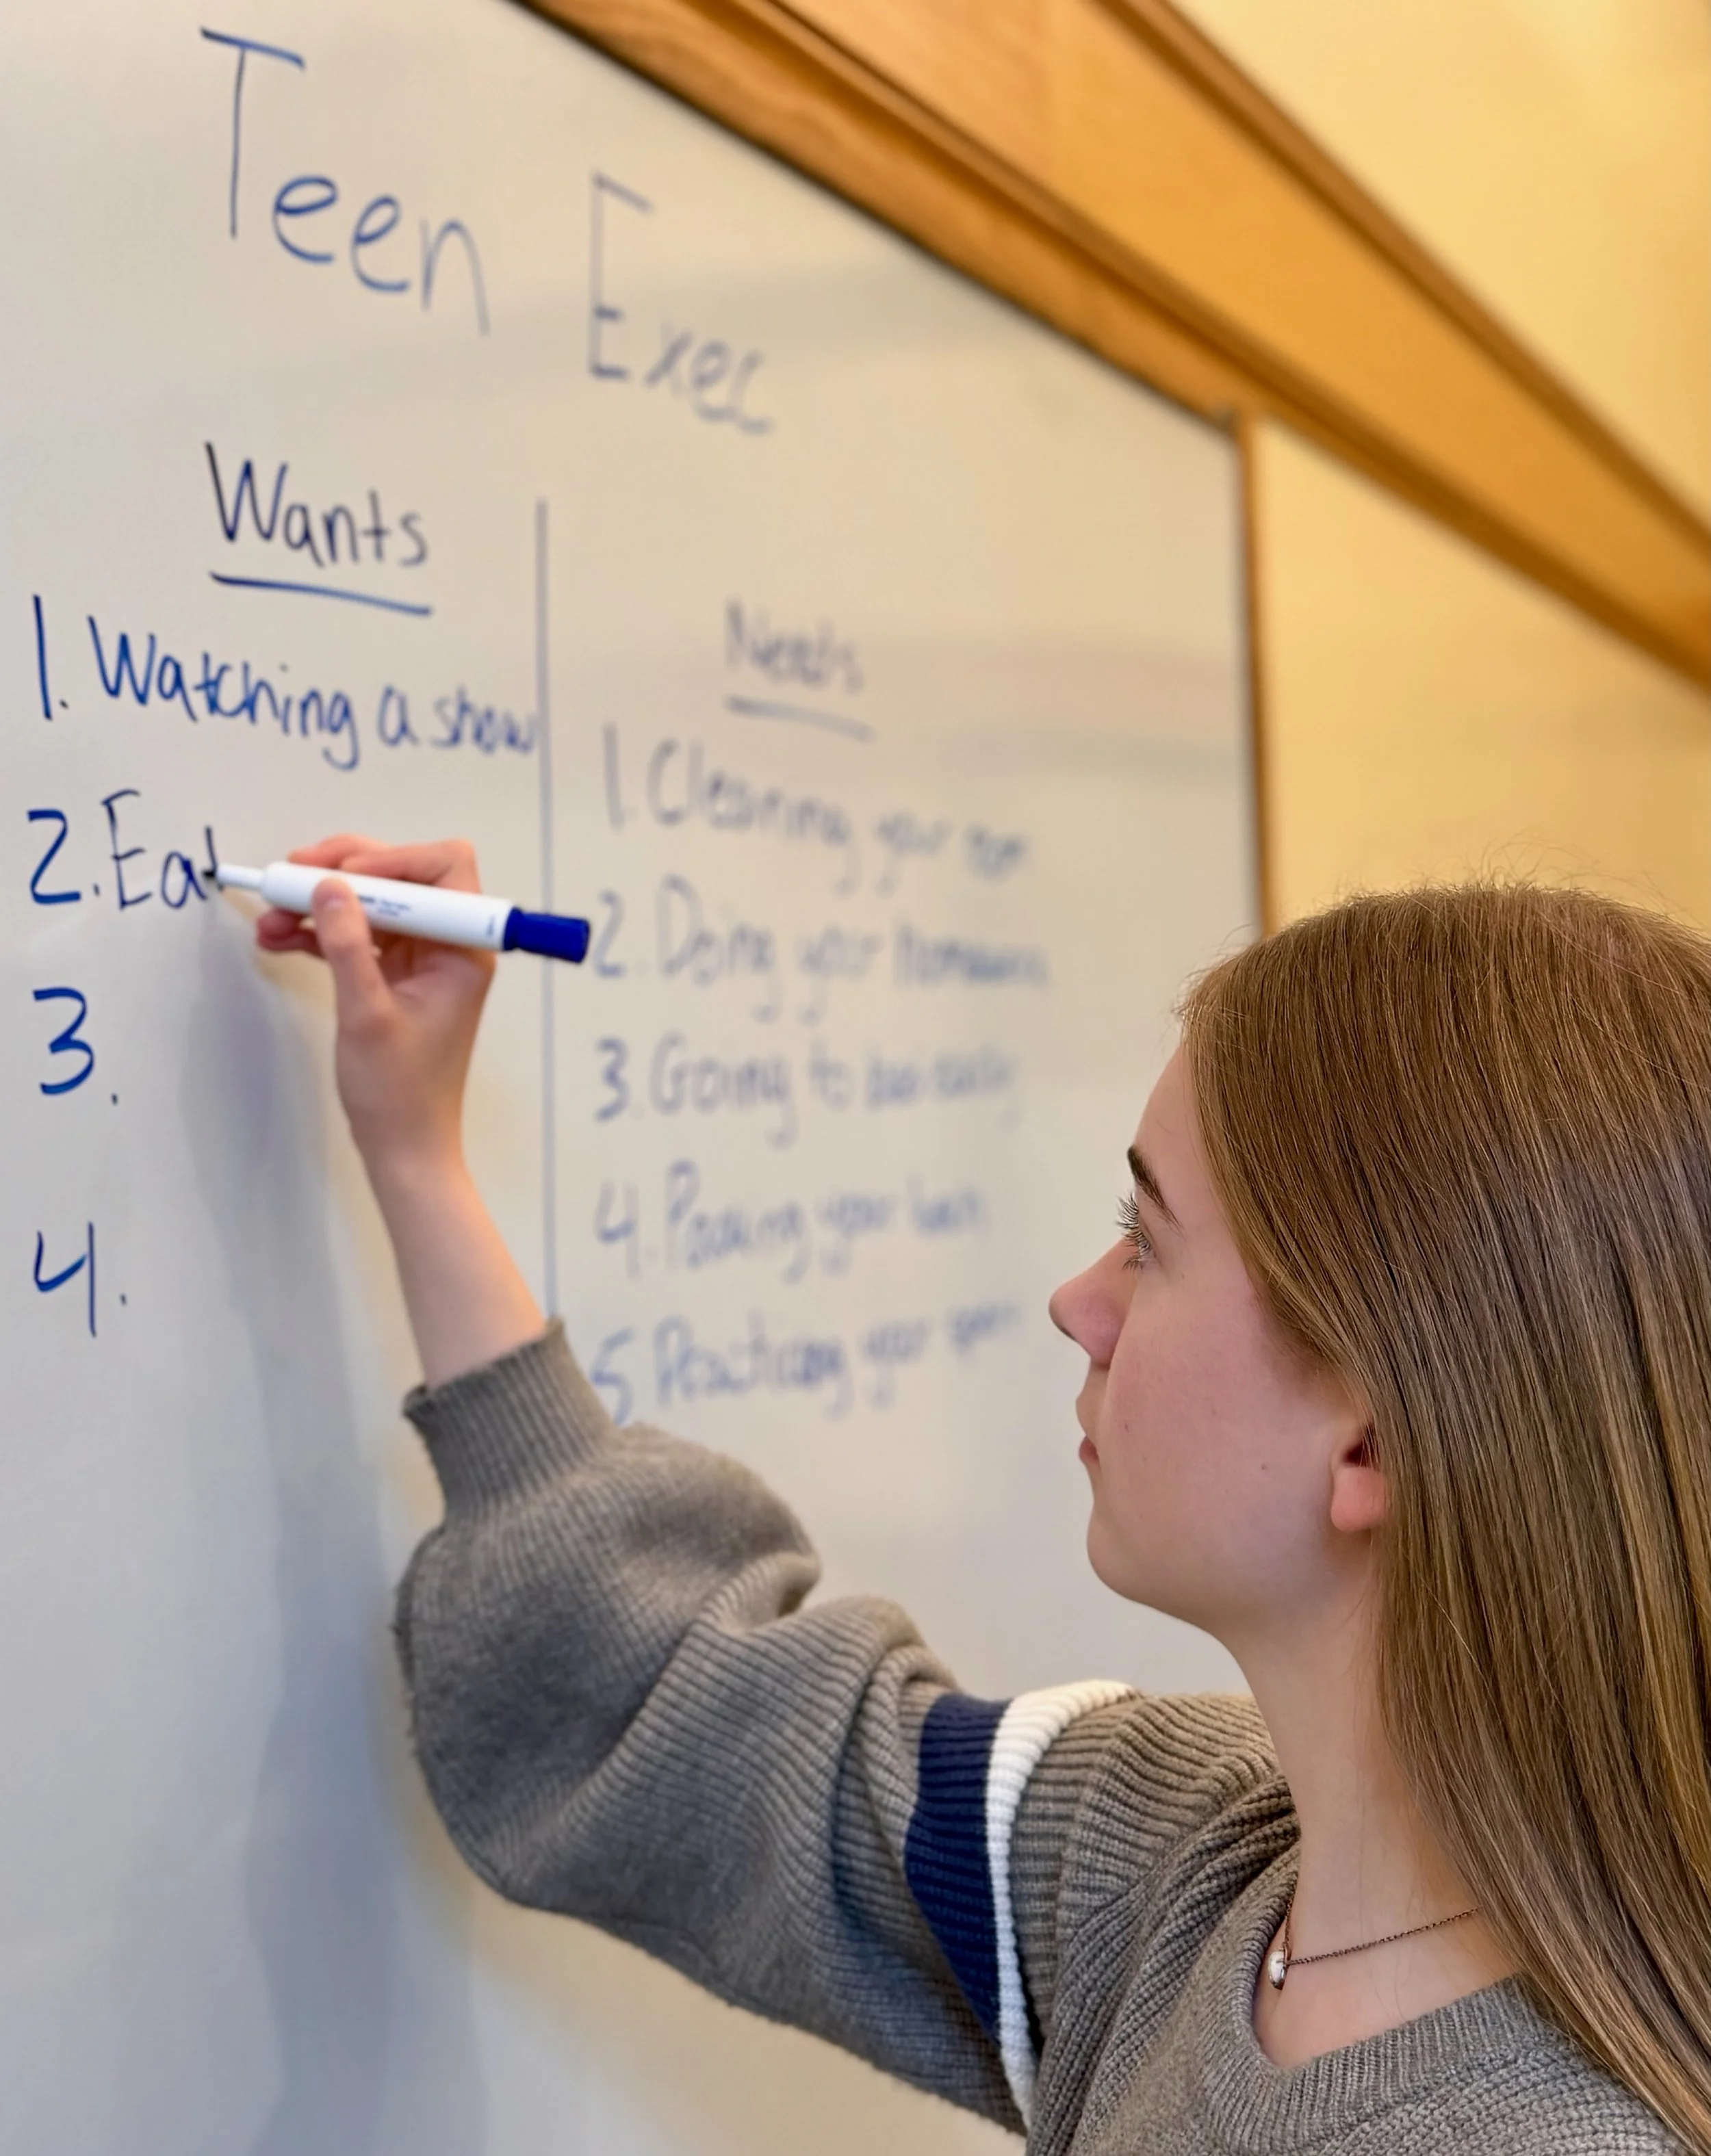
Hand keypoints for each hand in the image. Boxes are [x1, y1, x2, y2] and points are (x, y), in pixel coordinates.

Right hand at [255, 834, 494, 1189]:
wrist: (404, 1145)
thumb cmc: (400, 1093)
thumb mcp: (367, 1014)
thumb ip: (348, 947)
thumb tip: (329, 887)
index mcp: (463, 949)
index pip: (444, 868)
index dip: (391, 858)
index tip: (340, 877)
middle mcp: (447, 945)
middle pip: (399, 877)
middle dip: (341, 872)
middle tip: (287, 878)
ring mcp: (419, 959)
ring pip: (369, 904)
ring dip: (318, 904)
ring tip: (269, 915)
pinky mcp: (393, 975)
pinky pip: (355, 935)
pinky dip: (318, 932)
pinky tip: (278, 937)